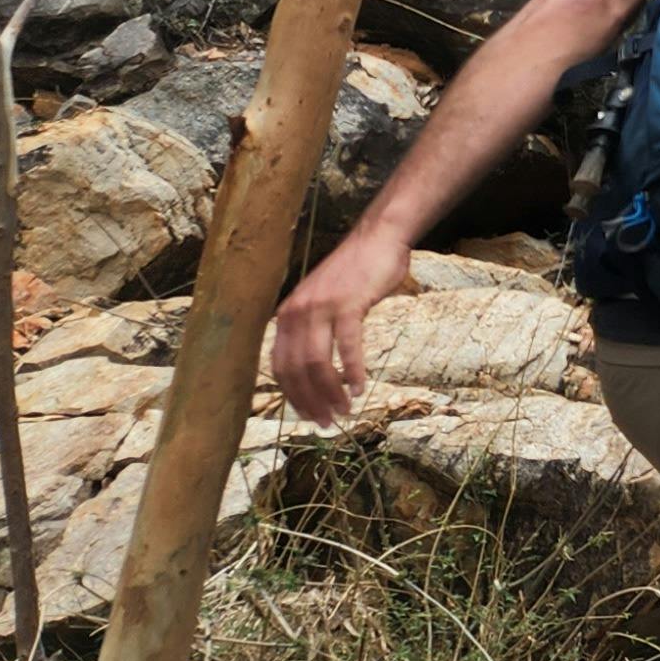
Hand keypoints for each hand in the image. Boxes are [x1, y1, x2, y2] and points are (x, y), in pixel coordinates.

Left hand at [268, 234, 413, 424]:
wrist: (378, 238)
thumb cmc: (356, 272)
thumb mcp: (322, 301)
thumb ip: (313, 328)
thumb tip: (315, 366)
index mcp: (286, 315)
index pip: (280, 367)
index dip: (293, 396)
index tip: (309, 415)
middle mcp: (296, 312)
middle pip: (296, 370)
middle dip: (310, 401)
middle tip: (327, 423)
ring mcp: (321, 307)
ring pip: (318, 363)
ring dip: (330, 393)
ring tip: (344, 411)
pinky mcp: (348, 304)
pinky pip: (347, 347)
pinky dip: (353, 371)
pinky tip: (360, 387)